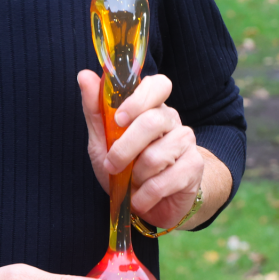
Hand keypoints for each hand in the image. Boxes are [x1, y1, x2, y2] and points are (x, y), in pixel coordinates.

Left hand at [78, 71, 204, 229]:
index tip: (118, 119)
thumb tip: (84, 75)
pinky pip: (165, 181)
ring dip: (135, 176)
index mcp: (152, 107)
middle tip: (112, 164)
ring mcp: (186, 143)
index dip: (139, 100)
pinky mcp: (193, 168)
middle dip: (125, 148)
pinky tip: (141, 199)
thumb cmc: (127, 167)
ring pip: (157, 155)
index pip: (158, 85)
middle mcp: (172, 120)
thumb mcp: (104, 141)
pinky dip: (145, 195)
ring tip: (132, 184)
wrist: (153, 204)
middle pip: (153, 121)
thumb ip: (96, 110)